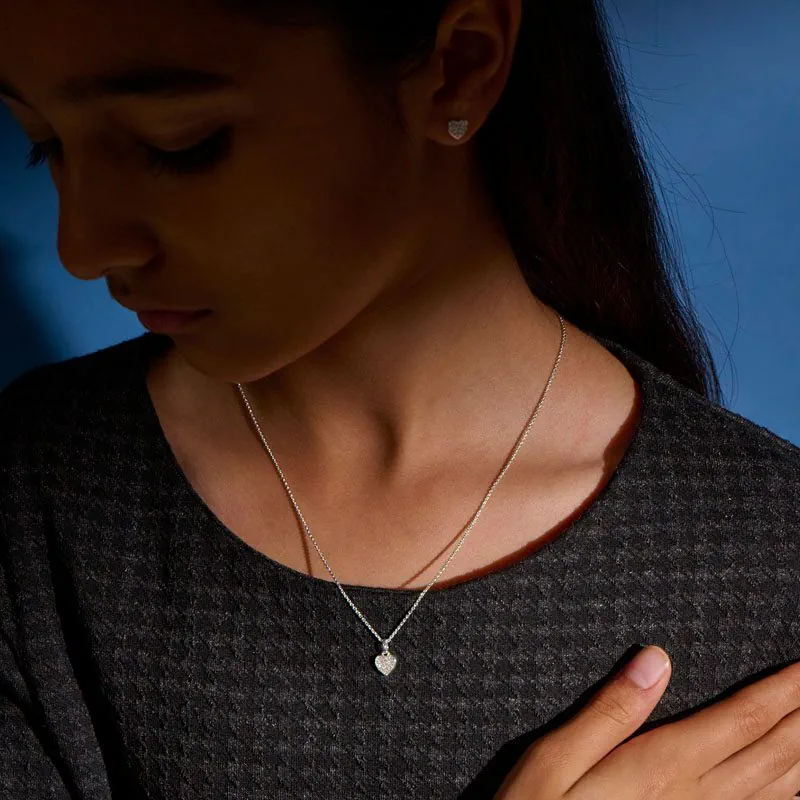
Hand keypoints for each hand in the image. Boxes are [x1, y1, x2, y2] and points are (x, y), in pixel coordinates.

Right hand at [494, 645, 799, 799]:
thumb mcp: (555, 761)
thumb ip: (610, 711)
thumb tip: (655, 660)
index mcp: (663, 768)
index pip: (740, 720)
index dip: (780, 691)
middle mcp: (696, 799)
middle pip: (770, 752)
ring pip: (778, 790)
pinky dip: (788, 798)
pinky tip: (796, 786)